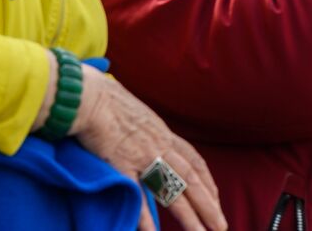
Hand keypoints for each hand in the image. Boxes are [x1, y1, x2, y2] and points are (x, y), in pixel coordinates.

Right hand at [72, 67, 226, 230]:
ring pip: (172, 190)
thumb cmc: (107, 101)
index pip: (194, 161)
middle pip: (191, 180)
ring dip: (188, 216)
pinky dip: (145, 215)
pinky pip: (136, 194)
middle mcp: (159, 146)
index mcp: (164, 134)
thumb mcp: (136, 114)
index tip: (215, 199)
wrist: (90, 95)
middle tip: (221, 226)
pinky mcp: (120, 164)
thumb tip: (145, 136)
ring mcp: (142, 156)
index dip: (207, 182)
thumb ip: (145, 130)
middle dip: (208, 205)